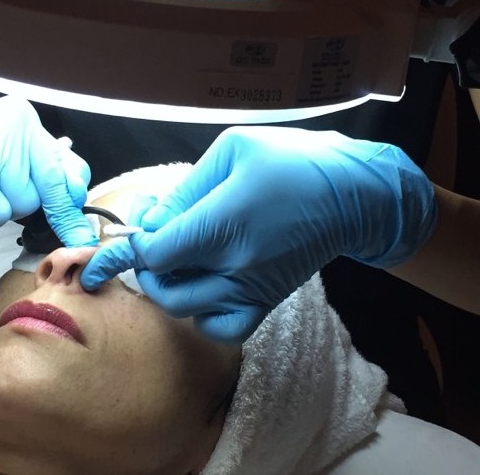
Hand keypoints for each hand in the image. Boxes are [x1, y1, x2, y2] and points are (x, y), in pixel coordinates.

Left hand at [81, 126, 436, 342]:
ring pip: (187, 310)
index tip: (126, 234)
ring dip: (169, 287)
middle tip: (152, 238)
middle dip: (146, 265)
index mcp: (224, 222)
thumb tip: (152, 219)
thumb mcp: (232, 151)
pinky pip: (222, 328)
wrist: (352, 193)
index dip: (132, 246)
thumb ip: (186, 189)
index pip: (156, 253)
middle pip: (165, 287)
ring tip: (175, 258)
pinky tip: (202, 286)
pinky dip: (201, 314)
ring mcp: (253, 288)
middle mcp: (236, 264)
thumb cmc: (292, 160)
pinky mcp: (267, 300)